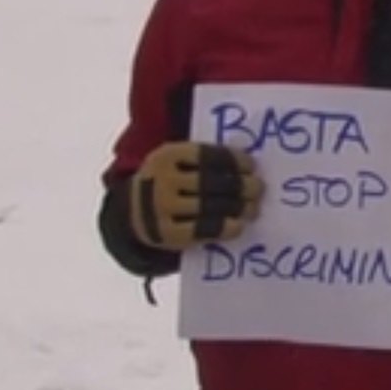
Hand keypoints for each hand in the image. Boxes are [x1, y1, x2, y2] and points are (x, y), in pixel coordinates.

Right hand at [128, 142, 262, 249]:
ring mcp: (163, 208)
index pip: (210, 156)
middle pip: (213, 183)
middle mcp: (163, 180)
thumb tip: (249, 167)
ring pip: (211, 207)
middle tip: (258, 189)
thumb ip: (204, 160)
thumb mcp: (176, 162)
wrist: (132, 210)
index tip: (251, 167)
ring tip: (253, 208)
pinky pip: (203, 230)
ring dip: (239, 208)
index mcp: (168, 156)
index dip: (235, 162)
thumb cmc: (168, 181)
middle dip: (242, 186)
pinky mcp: (167, 233)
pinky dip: (225, 227)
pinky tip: (238, 225)